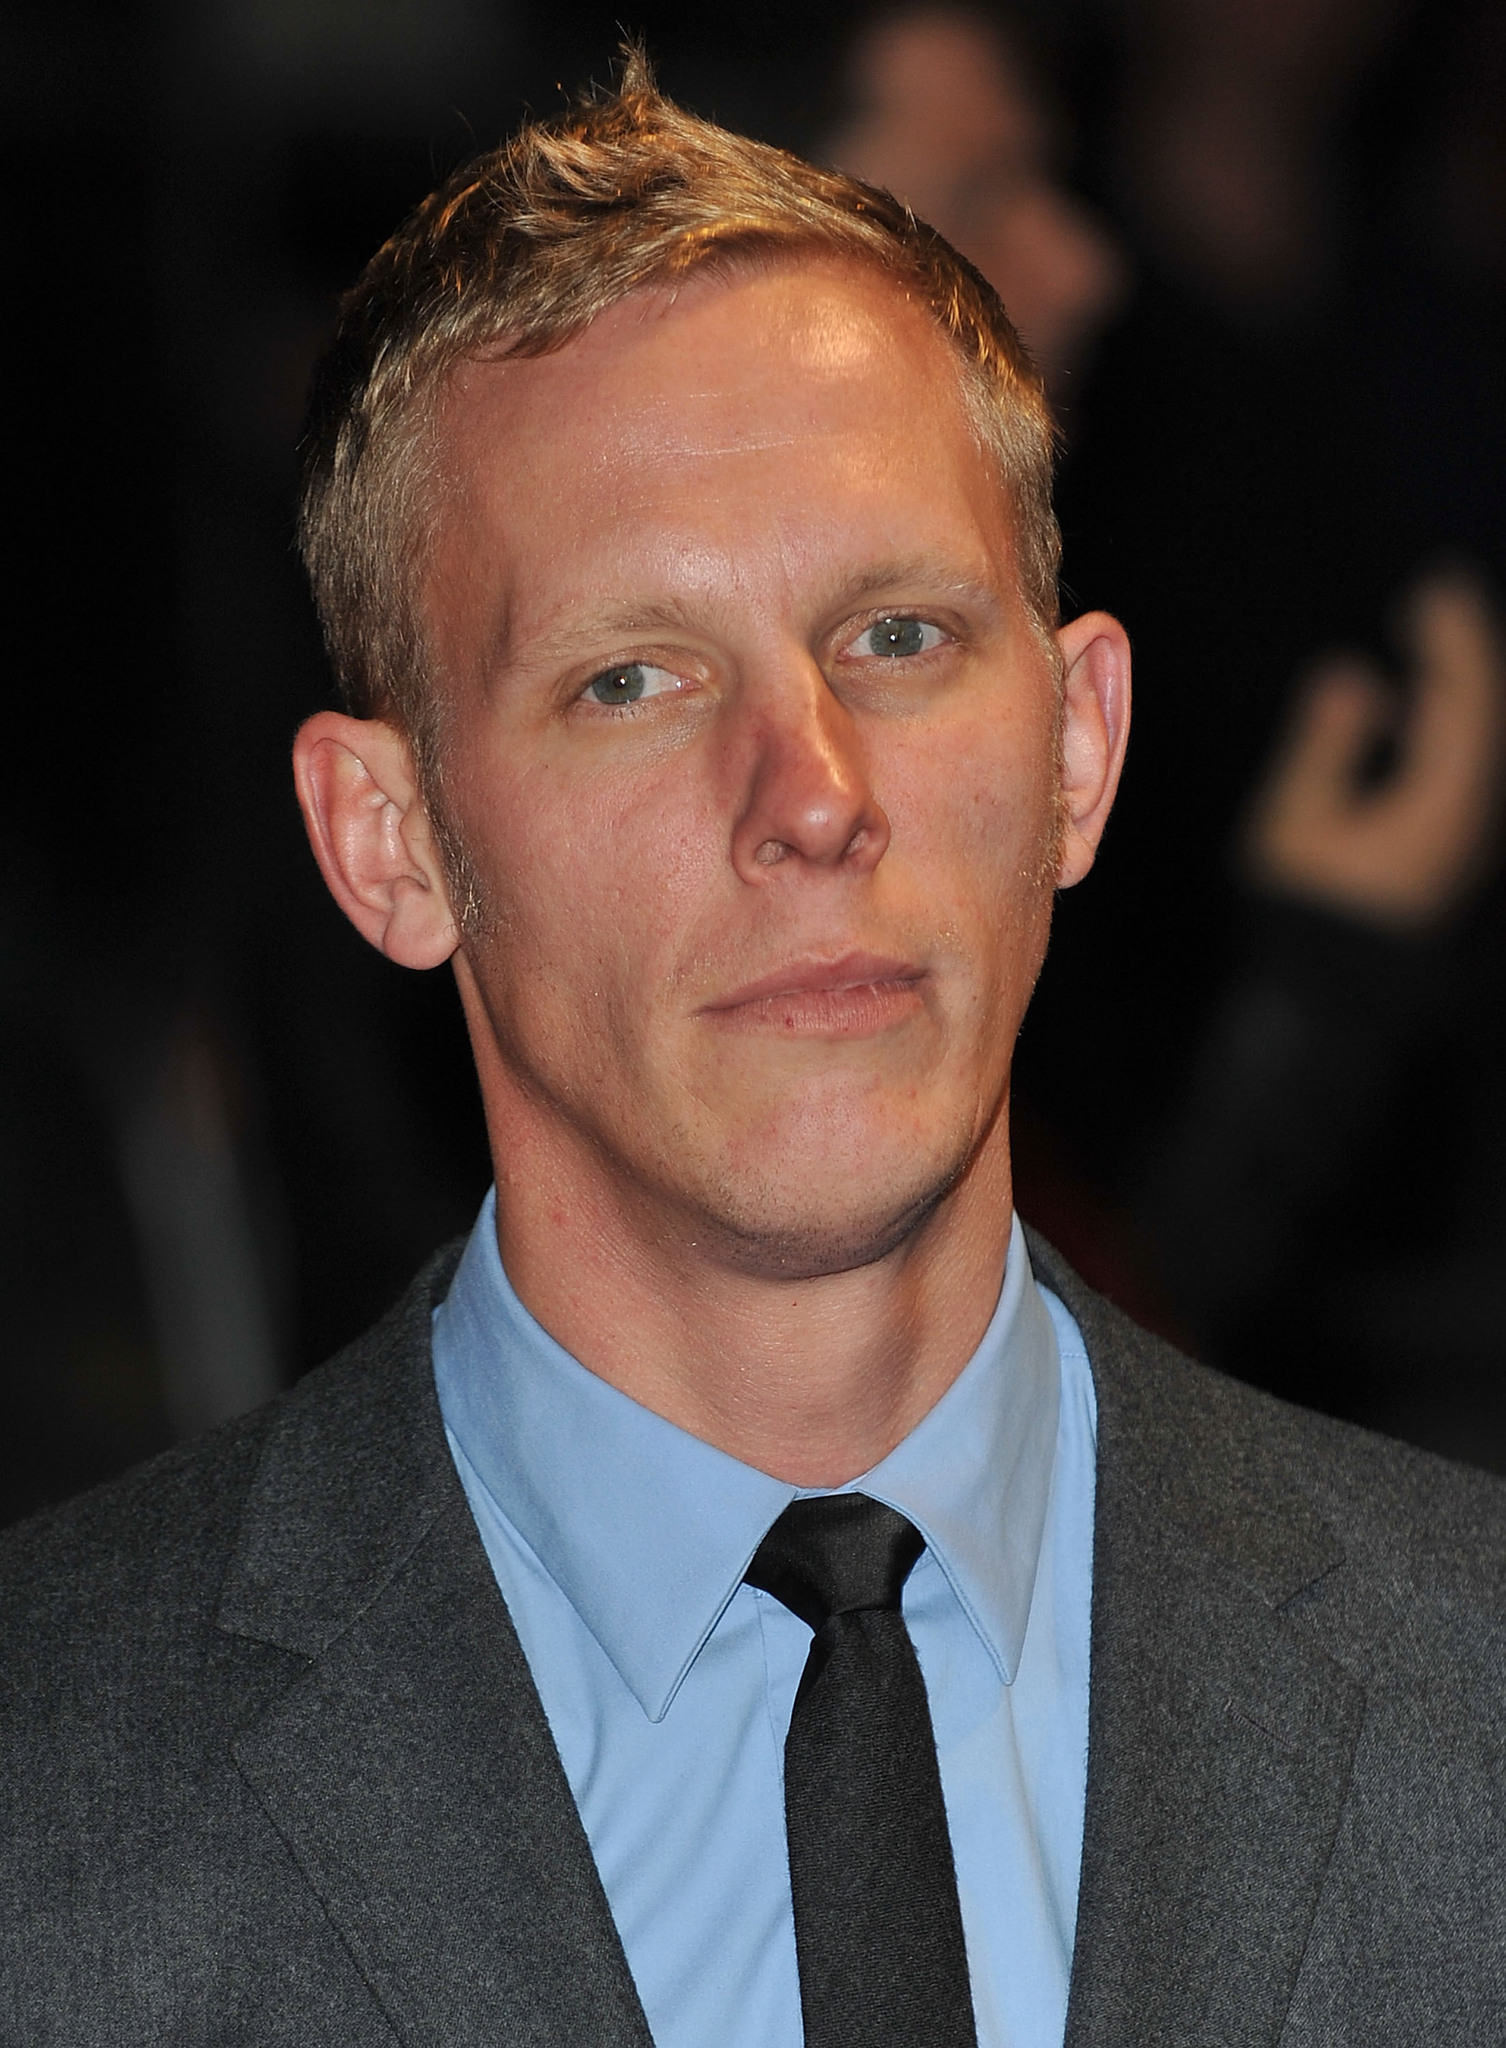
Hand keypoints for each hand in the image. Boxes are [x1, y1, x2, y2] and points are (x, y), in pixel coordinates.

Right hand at [1241, 571, 1505, 928]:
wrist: (1326, 992)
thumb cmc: (1307, 910)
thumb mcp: (1300, 819)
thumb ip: (1327, 742)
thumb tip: (1349, 673)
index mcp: (1444, 802)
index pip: (1465, 699)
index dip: (1453, 637)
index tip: (1433, 586)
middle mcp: (1472, 817)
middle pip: (1485, 716)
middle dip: (1464, 654)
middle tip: (1435, 600)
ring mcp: (1467, 837)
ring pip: (1480, 744)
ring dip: (1458, 691)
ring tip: (1427, 648)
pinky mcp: (1451, 851)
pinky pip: (1466, 770)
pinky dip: (1448, 729)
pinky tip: (1413, 718)